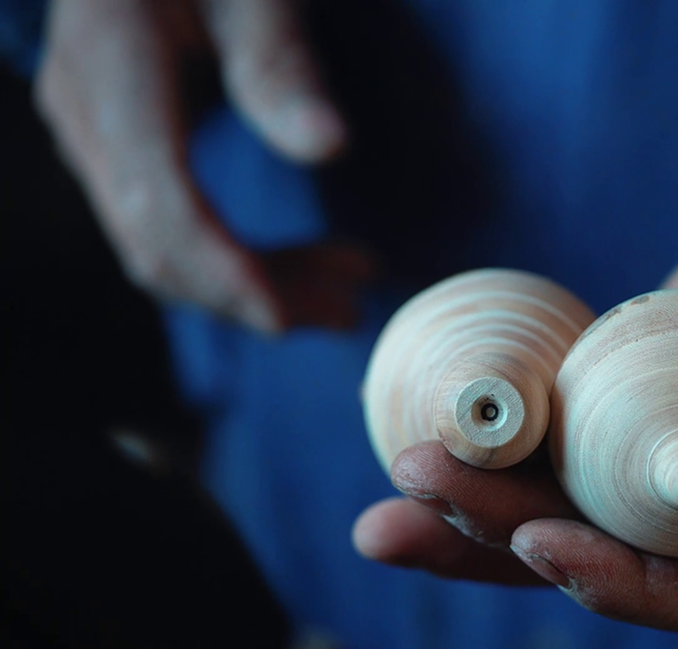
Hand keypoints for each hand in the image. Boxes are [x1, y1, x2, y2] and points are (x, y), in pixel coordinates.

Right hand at [35, 0, 372, 331]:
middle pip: (156, 241)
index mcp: (111, 59)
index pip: (157, 200)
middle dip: (254, 294)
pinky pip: (166, 223)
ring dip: (254, 283)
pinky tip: (301, 264)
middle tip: (349, 310)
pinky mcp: (117, 143)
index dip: (220, 273)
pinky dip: (234, 258)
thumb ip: (280, 61)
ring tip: (344, 294)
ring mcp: (92, 129)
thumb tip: (330, 148)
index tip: (289, 319)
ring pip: (161, 246)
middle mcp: (85, 107)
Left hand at [352, 104, 677, 633]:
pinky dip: (508, 430)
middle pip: (618, 547)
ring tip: (396, 479)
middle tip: (416, 489)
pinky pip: (574, 422)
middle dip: (510, 536)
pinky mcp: (655, 375)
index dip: (628, 586)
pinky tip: (437, 414)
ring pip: (579, 495)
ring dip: (483, 502)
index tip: (541, 543)